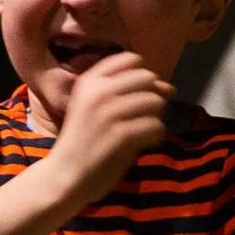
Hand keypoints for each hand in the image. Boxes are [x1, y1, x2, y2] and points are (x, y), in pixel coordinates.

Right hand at [43, 53, 170, 206]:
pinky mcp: (122, 134)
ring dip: (155, 118)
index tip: (138, 94)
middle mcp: (99, 91)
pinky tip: (143, 144)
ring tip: (141, 132)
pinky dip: (155, 136)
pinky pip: (156, 126)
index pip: (130, 59)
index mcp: (89, 80)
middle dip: (152, 97)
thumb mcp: (94, 107)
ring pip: (155, 101)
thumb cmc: (82, 141)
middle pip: (147, 78)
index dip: (142, 76)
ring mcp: (110, 112)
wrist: (64, 175)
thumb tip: (169, 87)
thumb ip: (128, 92)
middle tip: (142, 117)